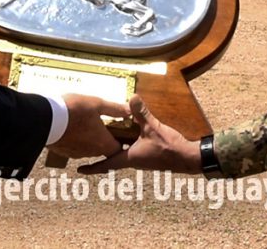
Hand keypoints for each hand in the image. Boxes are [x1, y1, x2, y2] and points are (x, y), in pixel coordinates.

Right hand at [48, 94, 130, 159]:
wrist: (45, 120)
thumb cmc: (74, 111)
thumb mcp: (96, 104)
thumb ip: (114, 108)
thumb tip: (130, 110)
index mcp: (102, 143)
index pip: (117, 150)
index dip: (120, 142)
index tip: (120, 133)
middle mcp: (91, 152)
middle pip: (102, 149)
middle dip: (103, 138)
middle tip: (102, 124)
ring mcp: (76, 153)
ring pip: (87, 148)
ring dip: (88, 139)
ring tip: (85, 124)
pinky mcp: (63, 152)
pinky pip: (74, 147)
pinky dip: (75, 140)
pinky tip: (71, 128)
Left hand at [77, 95, 200, 173]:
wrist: (187, 158)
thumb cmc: (168, 147)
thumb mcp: (153, 127)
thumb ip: (141, 113)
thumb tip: (132, 98)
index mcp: (129, 158)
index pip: (106, 164)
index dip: (92, 167)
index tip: (79, 169)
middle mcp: (133, 161)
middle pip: (112, 159)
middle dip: (100, 155)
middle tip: (86, 148)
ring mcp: (141, 159)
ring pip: (121, 155)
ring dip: (112, 149)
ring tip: (102, 139)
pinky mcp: (148, 155)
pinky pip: (131, 151)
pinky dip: (124, 144)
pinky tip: (126, 135)